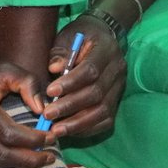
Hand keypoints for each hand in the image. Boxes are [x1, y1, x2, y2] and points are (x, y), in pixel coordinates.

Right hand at [0, 58, 56, 167]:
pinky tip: (22, 157)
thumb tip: (43, 110)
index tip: (51, 136)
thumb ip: (28, 83)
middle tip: (49, 156)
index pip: (8, 133)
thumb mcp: (7, 70)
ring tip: (40, 159)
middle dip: (29, 159)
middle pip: (2, 154)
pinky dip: (7, 162)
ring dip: (20, 164)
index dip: (32, 139)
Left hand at [41, 17, 127, 141]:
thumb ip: (60, 52)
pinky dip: (88, 129)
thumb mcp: (68, 36)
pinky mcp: (116, 101)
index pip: (91, 70)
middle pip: (96, 94)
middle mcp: (117, 70)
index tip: (50, 92)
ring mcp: (119, 87)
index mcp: (106, 50)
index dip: (70, 83)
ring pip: (103, 111)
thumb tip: (54, 69)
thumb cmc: (81, 37)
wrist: (102, 36)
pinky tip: (70, 131)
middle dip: (70, 107)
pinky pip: (106, 120)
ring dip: (78, 123)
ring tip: (56, 130)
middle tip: (48, 115)